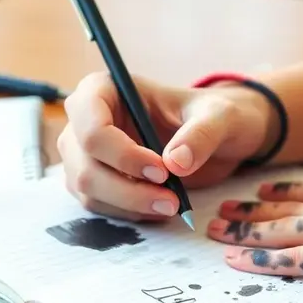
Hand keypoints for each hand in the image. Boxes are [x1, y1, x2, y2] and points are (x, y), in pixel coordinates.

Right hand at [59, 72, 276, 221]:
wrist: (213, 136)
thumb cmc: (209, 115)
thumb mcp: (218, 117)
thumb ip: (202, 133)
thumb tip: (176, 163)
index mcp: (104, 90)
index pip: (91, 126)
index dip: (122, 154)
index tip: (162, 171)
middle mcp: (84, 121)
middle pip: (85, 165)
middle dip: (127, 190)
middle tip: (170, 201)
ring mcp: (83, 153)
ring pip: (88, 190)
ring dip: (129, 205)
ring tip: (170, 206)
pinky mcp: (93, 180)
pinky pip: (99, 204)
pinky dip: (128, 213)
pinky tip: (158, 208)